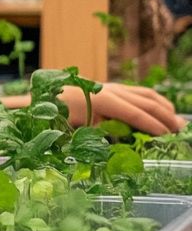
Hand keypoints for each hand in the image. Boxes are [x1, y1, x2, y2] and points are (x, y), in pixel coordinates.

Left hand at [61, 83, 183, 135]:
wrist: (51, 95)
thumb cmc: (62, 115)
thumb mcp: (79, 128)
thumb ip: (101, 134)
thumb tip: (122, 143)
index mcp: (104, 100)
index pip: (135, 114)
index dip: (152, 125)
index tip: (166, 136)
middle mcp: (112, 91)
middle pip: (147, 103)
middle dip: (165, 118)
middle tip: (179, 132)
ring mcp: (115, 87)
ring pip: (148, 95)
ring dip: (165, 109)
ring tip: (178, 123)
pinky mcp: (115, 88)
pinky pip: (142, 93)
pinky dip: (157, 102)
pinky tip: (165, 111)